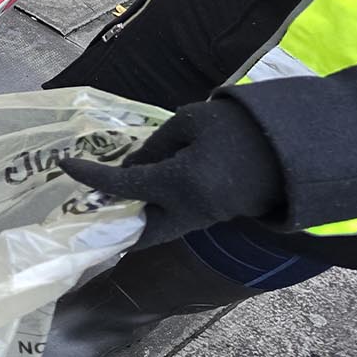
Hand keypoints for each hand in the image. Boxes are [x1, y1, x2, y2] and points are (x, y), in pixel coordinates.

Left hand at [60, 100, 282, 248]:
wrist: (292, 144)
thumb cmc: (238, 125)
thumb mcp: (188, 122)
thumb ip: (154, 145)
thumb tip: (131, 166)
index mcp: (180, 183)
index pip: (122, 185)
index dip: (90, 175)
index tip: (65, 164)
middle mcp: (189, 211)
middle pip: (139, 234)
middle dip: (111, 229)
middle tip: (84, 212)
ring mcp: (204, 219)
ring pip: (157, 230)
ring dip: (131, 220)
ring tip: (105, 203)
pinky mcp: (214, 216)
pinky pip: (174, 222)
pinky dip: (152, 214)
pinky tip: (137, 197)